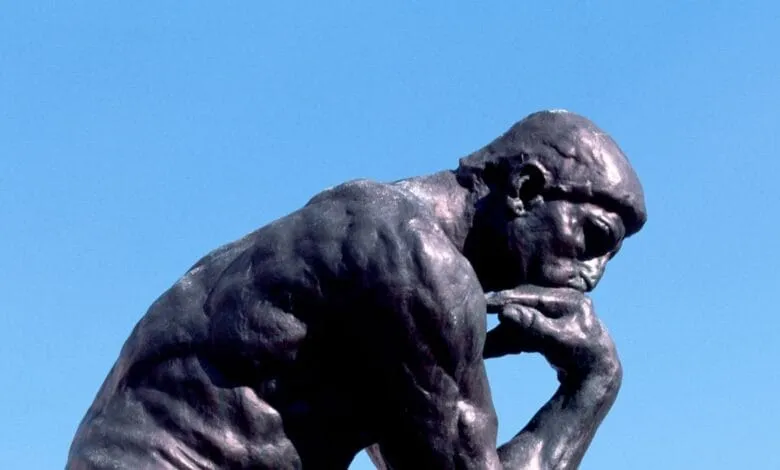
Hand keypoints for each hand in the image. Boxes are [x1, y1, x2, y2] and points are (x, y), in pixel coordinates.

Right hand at [485, 286, 620, 384]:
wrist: (599, 377)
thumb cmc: (582, 356)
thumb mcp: (557, 340)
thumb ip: (532, 325)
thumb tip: (505, 313)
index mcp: (568, 299)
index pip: (528, 297)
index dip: (503, 300)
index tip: (480, 302)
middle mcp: (563, 302)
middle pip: (523, 307)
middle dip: (499, 315)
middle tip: (475, 315)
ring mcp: (557, 315)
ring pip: (522, 321)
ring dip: (502, 333)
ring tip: (481, 342)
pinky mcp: (551, 328)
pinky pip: (526, 332)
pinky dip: (511, 340)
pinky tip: (493, 348)